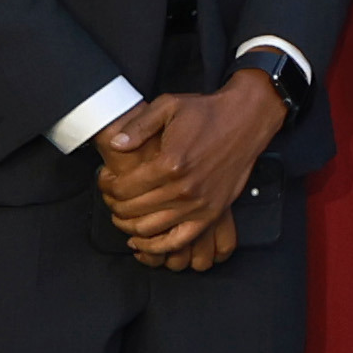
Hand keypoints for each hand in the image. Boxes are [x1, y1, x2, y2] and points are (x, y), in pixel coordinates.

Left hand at [96, 78, 280, 266]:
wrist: (247, 120)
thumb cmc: (209, 112)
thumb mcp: (168, 106)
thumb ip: (138, 126)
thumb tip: (115, 145)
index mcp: (170, 163)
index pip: (123, 188)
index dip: (106, 186)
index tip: (105, 181)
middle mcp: (184, 188)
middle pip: (132, 210)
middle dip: (113, 205)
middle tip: (110, 197)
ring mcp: (199, 204)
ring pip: (149, 229)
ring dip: (128, 226)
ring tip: (122, 215)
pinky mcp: (212, 213)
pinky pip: (179, 240)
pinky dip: (156, 246)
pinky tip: (142, 241)